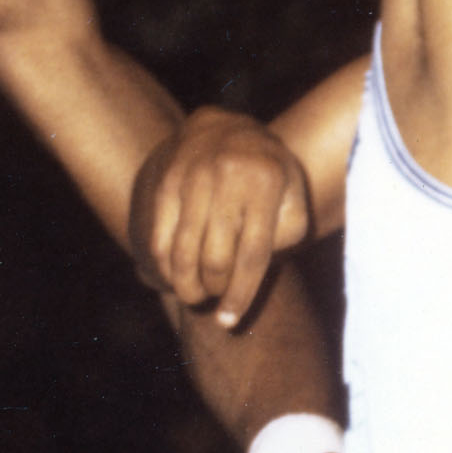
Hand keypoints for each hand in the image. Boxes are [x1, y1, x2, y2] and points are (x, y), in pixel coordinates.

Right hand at [129, 108, 313, 323]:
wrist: (231, 130)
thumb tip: (249, 274)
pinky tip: (174, 277)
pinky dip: (164, 268)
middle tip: (217, 297)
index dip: (240, 294)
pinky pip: (159, 239)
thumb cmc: (269, 178)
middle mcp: (227, 175)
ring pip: (182, 253)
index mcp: (266, 182)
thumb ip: (284, 237)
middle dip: (215, 289)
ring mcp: (191, 176)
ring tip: (195, 293)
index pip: (252, 253)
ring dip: (187, 285)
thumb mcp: (292, 200)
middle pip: (215, 258)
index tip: (229, 322)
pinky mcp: (165, 182)